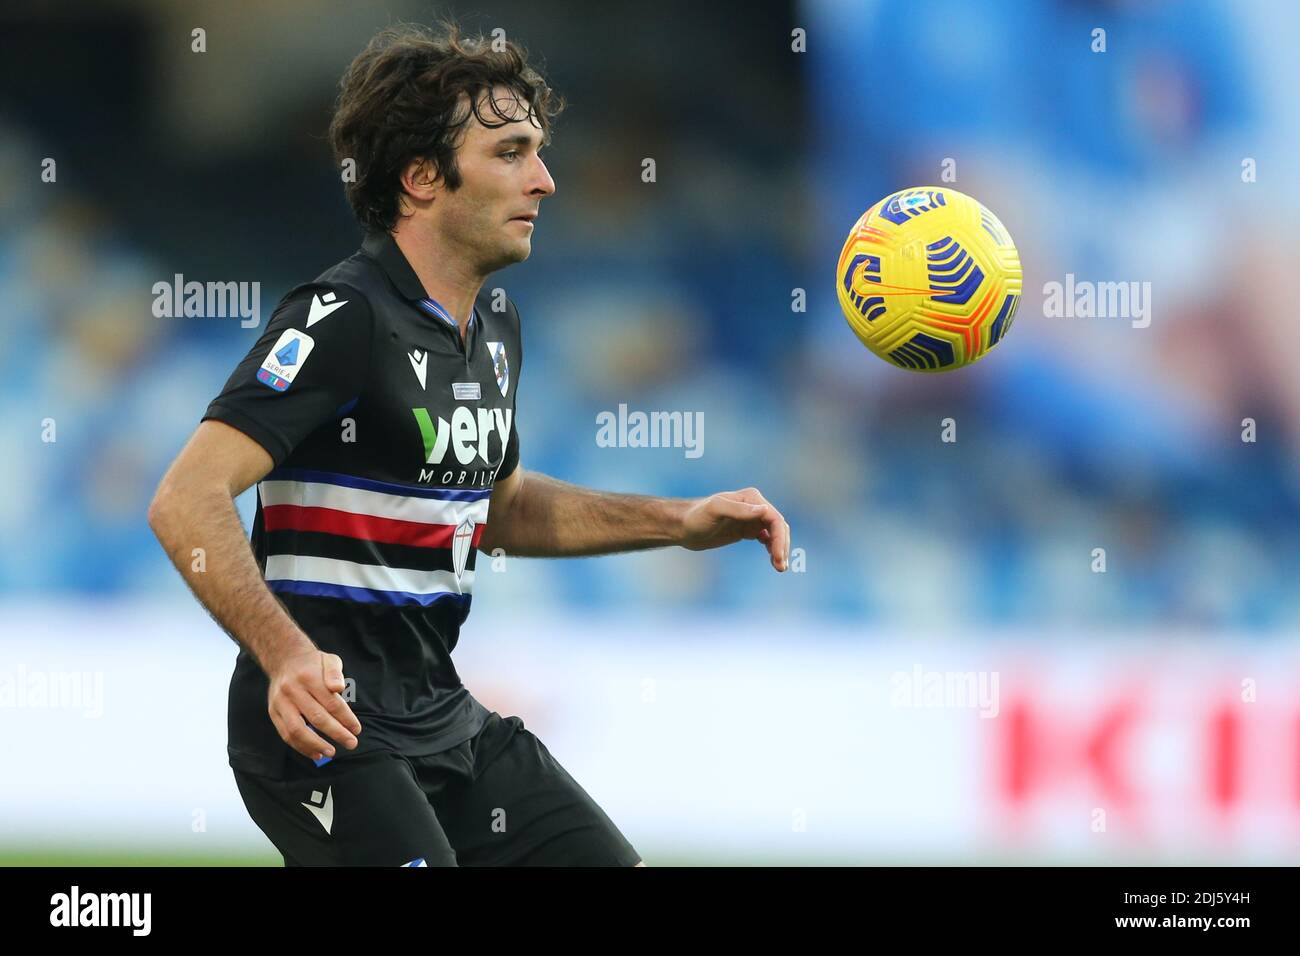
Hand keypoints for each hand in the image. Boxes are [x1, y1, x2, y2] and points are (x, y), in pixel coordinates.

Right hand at [266, 647, 361, 761]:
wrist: (284, 659)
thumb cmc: (313, 663)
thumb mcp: (329, 660)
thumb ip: (335, 673)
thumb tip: (339, 687)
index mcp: (309, 677)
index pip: (331, 702)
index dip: (346, 718)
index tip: (357, 729)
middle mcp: (292, 690)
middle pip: (317, 717)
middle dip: (336, 733)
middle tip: (352, 743)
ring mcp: (280, 702)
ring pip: (297, 729)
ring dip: (316, 745)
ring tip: (332, 752)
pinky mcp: (273, 712)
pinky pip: (286, 734)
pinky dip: (301, 746)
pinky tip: (315, 753)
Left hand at [679, 486, 790, 570]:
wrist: (683, 527)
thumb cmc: (696, 516)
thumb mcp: (716, 510)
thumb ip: (739, 509)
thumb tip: (765, 510)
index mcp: (751, 498)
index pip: (774, 518)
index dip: (780, 538)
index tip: (778, 557)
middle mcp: (754, 506)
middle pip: (778, 527)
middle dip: (782, 546)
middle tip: (780, 567)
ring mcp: (751, 518)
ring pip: (775, 534)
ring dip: (779, 549)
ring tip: (779, 568)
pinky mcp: (746, 530)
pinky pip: (767, 539)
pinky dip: (772, 549)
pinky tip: (773, 561)